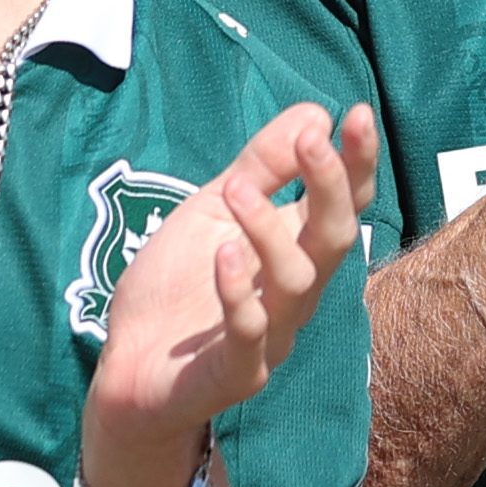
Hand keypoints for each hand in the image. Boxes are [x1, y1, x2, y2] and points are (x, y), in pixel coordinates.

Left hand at [82, 103, 381, 486]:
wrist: (129, 369)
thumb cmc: (178, 288)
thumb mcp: (212, 210)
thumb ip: (261, 167)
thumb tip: (313, 114)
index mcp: (294, 249)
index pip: (345, 203)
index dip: (356, 162)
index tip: (355, 114)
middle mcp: (295, 291)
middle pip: (336, 239)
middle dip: (332, 188)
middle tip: (312, 142)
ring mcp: (272, 335)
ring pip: (297, 280)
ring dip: (270, 229)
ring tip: (236, 189)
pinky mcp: (238, 372)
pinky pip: (251, 334)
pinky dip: (240, 292)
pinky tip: (225, 255)